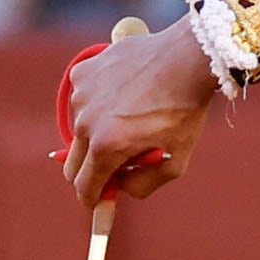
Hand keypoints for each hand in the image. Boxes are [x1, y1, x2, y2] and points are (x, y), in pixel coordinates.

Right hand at [65, 17, 218, 204]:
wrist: (186, 59)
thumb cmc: (184, 112)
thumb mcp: (175, 162)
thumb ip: (143, 185)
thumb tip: (119, 189)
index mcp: (106, 147)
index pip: (84, 186)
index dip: (91, 198)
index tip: (96, 200)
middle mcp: (86, 122)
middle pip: (73, 162)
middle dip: (90, 170)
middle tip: (111, 166)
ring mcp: (80, 96)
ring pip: (80, 128)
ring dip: (97, 132)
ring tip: (130, 119)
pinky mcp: (82, 74)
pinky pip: (83, 98)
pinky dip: (98, 102)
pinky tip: (123, 94)